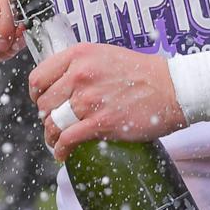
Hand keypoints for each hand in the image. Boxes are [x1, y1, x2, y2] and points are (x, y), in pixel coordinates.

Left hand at [30, 44, 184, 157]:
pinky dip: (61, 150)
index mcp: (79, 55)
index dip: (37, 94)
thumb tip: (61, 84)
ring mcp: (89, 100)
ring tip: (56, 141)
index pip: (38, 77)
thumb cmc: (143, 73)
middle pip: (44, 103)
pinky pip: (67, 140)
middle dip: (46, 117)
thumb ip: (81, 65)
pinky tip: (63, 153)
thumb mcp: (106, 55)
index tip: (42, 101)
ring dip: (51, 136)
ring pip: (52, 123)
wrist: (172, 89)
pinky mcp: (100, 123)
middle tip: (55, 122)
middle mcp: (80, 75)